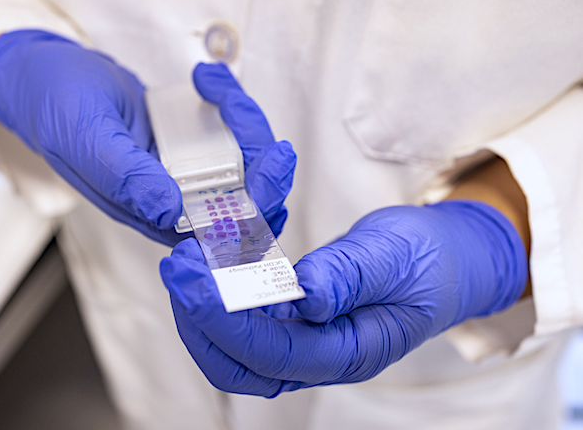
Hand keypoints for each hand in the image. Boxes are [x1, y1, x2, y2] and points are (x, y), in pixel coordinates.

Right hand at [0, 30, 294, 243]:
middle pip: (238, 204)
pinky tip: (212, 84)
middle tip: (269, 139)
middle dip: (263, 175)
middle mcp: (169, 200)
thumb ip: (125, 176)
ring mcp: (180, 172)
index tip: (269, 176)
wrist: (46, 80)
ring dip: (248, 134)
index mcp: (145, 213)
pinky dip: (230, 111)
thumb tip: (168, 209)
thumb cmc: (56, 110)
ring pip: (239, 170)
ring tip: (224, 91)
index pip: (210, 234)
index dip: (249, 215)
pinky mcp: (185, 145)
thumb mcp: (85, 139)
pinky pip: (224, 138)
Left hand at [160, 200, 527, 395]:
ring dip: (203, 310)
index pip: (270, 351)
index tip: (191, 276)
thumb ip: (348, 276)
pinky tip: (211, 263)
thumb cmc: (427, 260)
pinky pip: (248, 321)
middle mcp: (320, 358)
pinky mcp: (296, 321)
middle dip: (199, 321)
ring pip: (236, 348)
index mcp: (349, 352)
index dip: (223, 317)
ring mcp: (305, 342)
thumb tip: (303, 294)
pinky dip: (222, 296)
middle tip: (178, 268)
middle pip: (240, 364)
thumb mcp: (394, 257)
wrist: (444, 259)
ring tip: (186, 262)